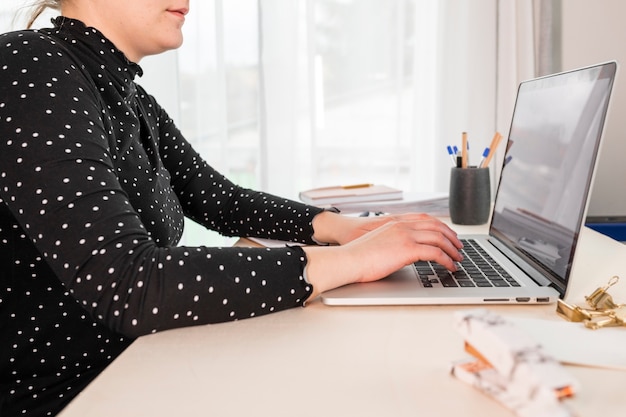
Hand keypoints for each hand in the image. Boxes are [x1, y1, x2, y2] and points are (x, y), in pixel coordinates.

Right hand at [303, 214, 462, 298]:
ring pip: (439, 238)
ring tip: (458, 259)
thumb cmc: (358, 256)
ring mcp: (406, 236)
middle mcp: (402, 226)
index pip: (426, 219)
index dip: (441, 226)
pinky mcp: (407, 249)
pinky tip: (449, 266)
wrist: (348, 259)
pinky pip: (435, 253)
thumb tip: (400, 251)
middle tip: (459, 247)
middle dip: (451, 237)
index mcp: (395, 222)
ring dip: (452, 250)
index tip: (448, 235)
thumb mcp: (378, 242)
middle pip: (436, 226)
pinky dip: (446, 260)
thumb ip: (392, 241)